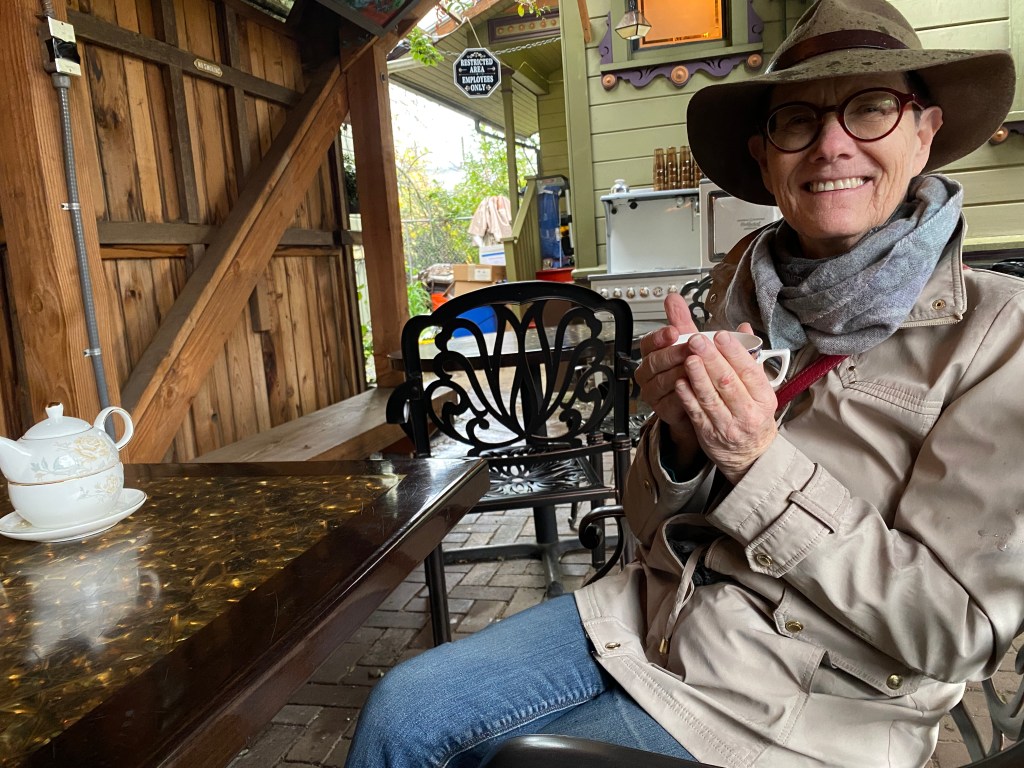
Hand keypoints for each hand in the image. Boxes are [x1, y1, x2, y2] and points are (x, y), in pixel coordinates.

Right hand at [635, 292, 701, 469]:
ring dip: (679, 374)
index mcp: (652, 352)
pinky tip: (694, 389)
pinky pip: (669, 402)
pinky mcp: (662, 410)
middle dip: (673, 354)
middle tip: (690, 349)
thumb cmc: (693, 368)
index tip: (673, 331)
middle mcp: (648, 372)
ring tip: (695, 368)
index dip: (659, 337)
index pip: (648, 342)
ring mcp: (653, 392)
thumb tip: (673, 298)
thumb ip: (681, 320)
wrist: (697, 400)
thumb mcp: (690, 342)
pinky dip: (683, 395)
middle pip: (654, 362)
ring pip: (662, 381)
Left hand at [674, 326, 778, 482]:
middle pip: (728, 382)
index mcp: (763, 398)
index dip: (734, 353)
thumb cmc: (754, 417)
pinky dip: (687, 397)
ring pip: (711, 397)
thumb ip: (750, 359)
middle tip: (697, 340)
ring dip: (698, 376)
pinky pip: (697, 413)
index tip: (721, 336)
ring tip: (688, 358)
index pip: (749, 371)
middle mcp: (748, 412)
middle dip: (711, 359)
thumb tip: (744, 331)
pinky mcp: (709, 434)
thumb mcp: (760, 390)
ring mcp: (727, 425)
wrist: (750, 455)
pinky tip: (680, 382)